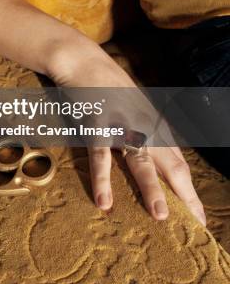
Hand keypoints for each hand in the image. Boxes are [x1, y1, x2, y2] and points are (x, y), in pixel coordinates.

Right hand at [47, 36, 205, 224]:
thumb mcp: (134, 105)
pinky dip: (103, 179)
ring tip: (160, 216)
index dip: (190, 189)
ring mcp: (121, 124)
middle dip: (185, 195)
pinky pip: (101, 155)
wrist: (83, 60)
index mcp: (153, 124)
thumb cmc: (108, 84)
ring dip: (151, 189)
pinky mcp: (97, 123)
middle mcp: (143, 126)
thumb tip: (158, 156)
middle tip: (195, 223)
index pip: (178, 162)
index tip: (198, 216)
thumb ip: (146, 129)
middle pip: (170, 165)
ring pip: (140, 161)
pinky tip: (104, 201)